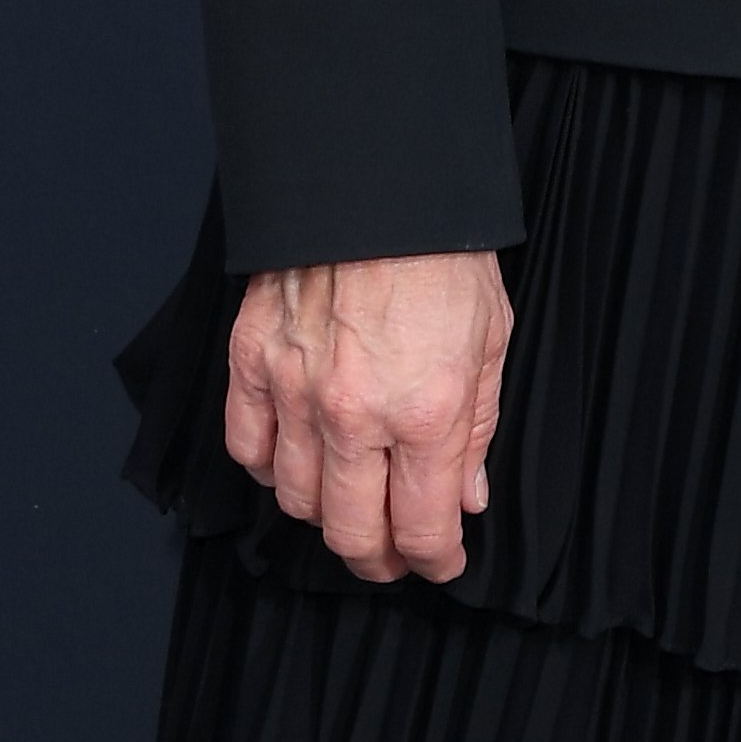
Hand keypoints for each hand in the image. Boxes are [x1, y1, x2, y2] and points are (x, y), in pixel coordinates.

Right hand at [225, 247, 511, 582]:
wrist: (378, 180)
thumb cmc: (443, 249)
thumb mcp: (492, 335)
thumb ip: (477, 426)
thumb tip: (465, 496)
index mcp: (426, 410)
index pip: (420, 528)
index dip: (435, 559)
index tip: (442, 561)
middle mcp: (356, 416)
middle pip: (351, 533)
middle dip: (378, 559)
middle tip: (392, 556)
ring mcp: (296, 393)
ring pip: (296, 500)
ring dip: (326, 516)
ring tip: (350, 507)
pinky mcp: (252, 364)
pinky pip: (248, 450)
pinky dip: (270, 469)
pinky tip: (296, 462)